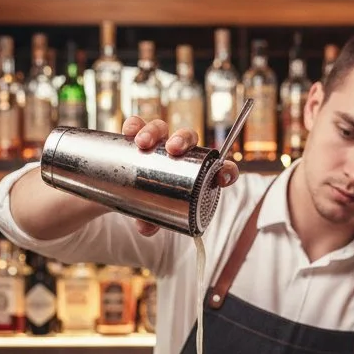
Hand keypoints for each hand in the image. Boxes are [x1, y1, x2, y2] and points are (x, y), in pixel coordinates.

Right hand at [122, 117, 238, 235]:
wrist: (127, 190)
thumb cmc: (152, 201)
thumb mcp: (156, 214)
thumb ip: (154, 220)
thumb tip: (145, 228)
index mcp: (195, 171)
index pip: (218, 167)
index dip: (226, 170)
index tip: (222, 179)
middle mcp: (179, 152)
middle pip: (189, 137)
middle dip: (182, 139)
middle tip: (172, 150)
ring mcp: (158, 142)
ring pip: (162, 128)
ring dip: (154, 131)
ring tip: (143, 143)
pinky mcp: (138, 136)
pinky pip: (138, 125)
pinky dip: (135, 125)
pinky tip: (130, 132)